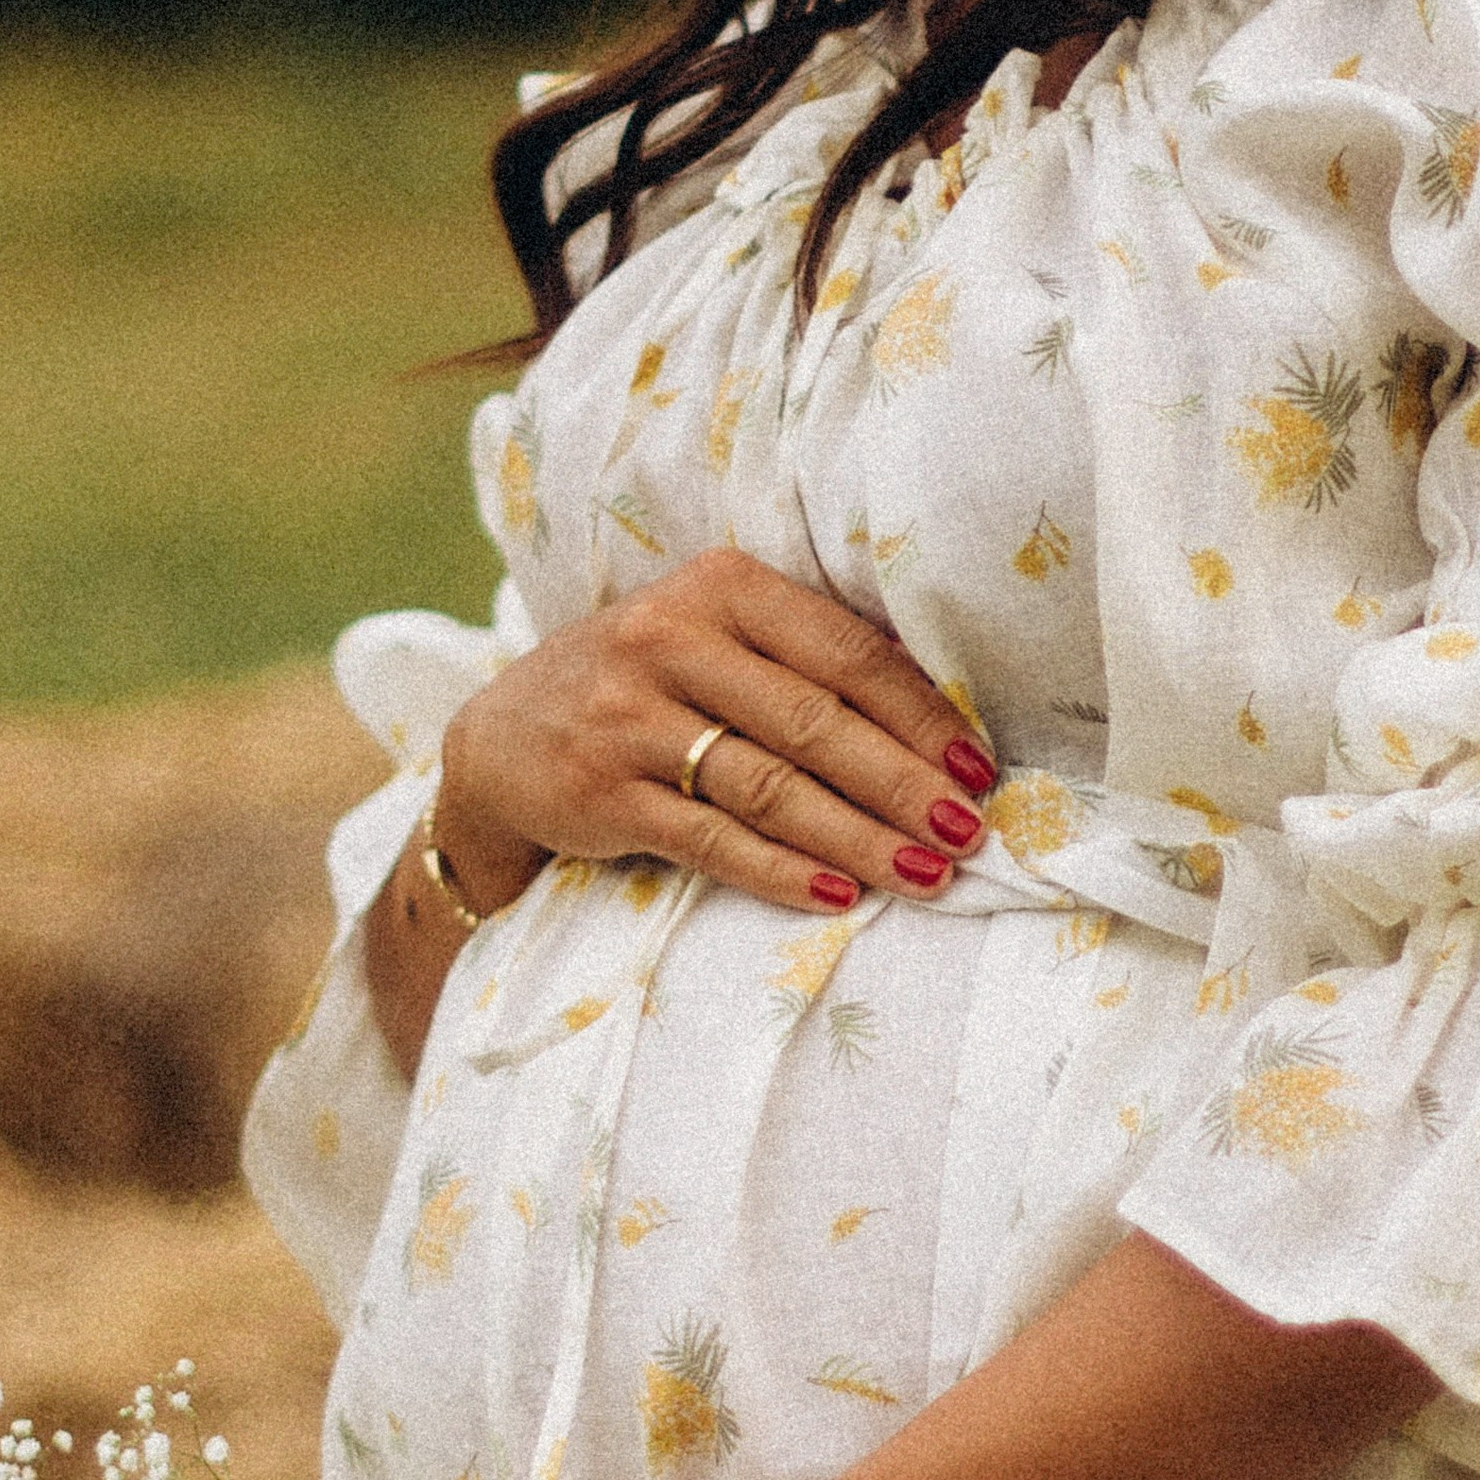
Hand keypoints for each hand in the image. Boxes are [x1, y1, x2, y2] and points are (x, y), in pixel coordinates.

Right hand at [431, 544, 993, 923]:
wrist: (500, 738)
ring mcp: (628, 718)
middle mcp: (668, 639)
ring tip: (925, 874)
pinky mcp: (600, 792)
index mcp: (718, 586)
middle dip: (903, 786)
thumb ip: (804, 655)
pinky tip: (836, 894)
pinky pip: (710, 839)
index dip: (920, 714)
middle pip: (814, 723)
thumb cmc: (642, 683)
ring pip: (769, 787)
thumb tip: (939, 712)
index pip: (844, 652)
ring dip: (858, 837)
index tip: (978, 767)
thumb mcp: (711, 635)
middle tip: (968, 834)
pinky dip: (780, 871)